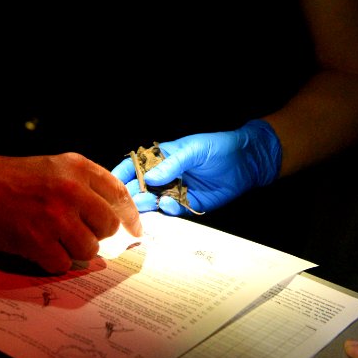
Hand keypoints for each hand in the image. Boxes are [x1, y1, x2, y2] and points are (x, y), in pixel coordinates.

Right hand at [0, 133, 142, 273]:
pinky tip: (39, 248)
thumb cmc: (10, 176)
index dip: (131, 217)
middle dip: (97, 234)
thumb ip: (84, 184)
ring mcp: (54, 218)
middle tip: (77, 232)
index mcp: (77, 168)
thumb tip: (114, 214)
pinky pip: (63, 264)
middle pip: (108, 227)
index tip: (135, 231)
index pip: (120, 195)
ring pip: (89, 250)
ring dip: (75, 250)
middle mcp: (71, 190)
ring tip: (54, 240)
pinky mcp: (37, 242)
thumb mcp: (53, 166)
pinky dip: (53, 261)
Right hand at [111, 119, 280, 214]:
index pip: (135, 165)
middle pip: (141, 186)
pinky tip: (168, 205)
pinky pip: (174, 210)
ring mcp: (176, 190)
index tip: (112, 182)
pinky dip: (170, 209)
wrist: (246, 162)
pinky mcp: (189, 203)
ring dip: (148, 204)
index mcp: (161, 157)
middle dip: (132, 193)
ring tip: (145, 204)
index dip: (122, 173)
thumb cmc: (218, 147)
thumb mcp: (193, 150)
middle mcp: (165, 175)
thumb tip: (149, 177)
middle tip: (127, 200)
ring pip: (155, 200)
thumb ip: (172, 164)